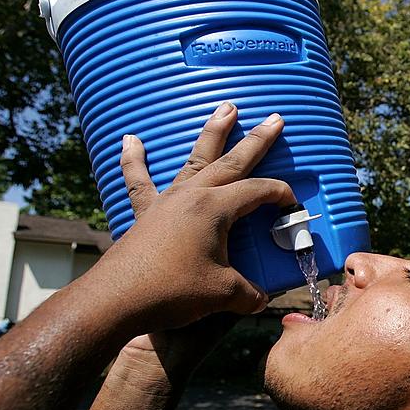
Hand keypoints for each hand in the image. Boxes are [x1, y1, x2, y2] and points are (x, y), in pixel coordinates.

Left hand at [89, 103, 296, 335]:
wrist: (116, 300)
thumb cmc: (173, 291)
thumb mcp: (223, 295)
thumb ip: (248, 294)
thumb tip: (261, 299)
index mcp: (216, 208)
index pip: (257, 191)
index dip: (279, 194)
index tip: (293, 204)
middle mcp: (192, 196)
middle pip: (231, 162)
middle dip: (256, 140)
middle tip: (274, 118)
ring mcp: (166, 200)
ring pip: (195, 159)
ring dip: (212, 133)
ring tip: (225, 108)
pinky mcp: (145, 213)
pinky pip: (139, 180)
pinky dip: (134, 160)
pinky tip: (130, 140)